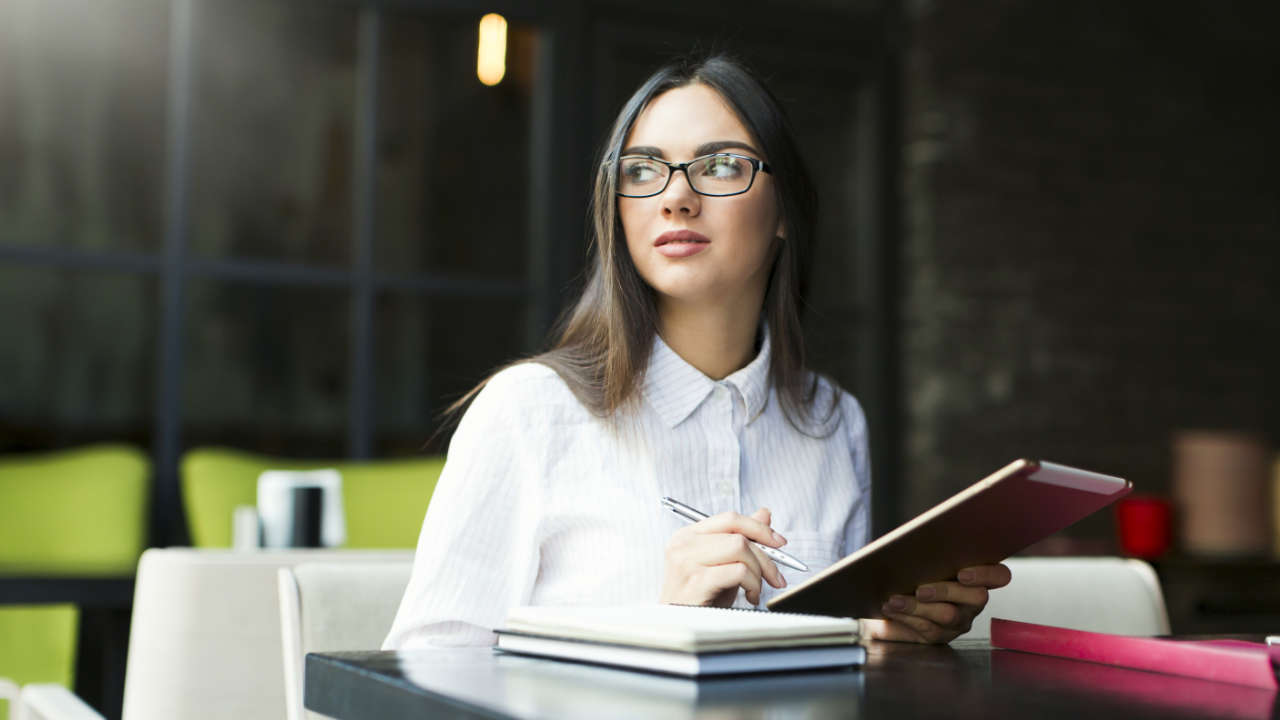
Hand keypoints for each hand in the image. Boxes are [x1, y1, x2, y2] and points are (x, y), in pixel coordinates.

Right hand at [660, 507, 788, 606]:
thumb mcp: (723, 564)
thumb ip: (740, 537)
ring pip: (740, 549)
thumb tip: (764, 514)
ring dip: (758, 573)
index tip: (779, 542)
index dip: (759, 528)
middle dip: (766, 558)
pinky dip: (753, 584)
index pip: (730, 519)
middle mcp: (683, 544)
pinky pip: (738, 571)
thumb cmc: (700, 597)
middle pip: (738, 536)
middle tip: (775, 577)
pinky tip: (749, 597)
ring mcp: (686, 562)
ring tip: (755, 590)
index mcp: (688, 535)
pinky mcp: (695, 581)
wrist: (679, 626)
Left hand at [861, 563, 1011, 643]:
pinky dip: (905, 618)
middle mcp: (973, 601)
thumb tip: (920, 539)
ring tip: (894, 600)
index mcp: (976, 577)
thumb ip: (930, 552)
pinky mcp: (941, 636)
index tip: (963, 573)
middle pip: (976, 597)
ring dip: (918, 607)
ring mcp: (959, 621)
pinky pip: (928, 630)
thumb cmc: (911, 571)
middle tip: (920, 589)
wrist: (887, 598)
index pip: (999, 575)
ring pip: (948, 615)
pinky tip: (890, 609)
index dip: (987, 574)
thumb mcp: (921, 560)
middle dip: (946, 591)